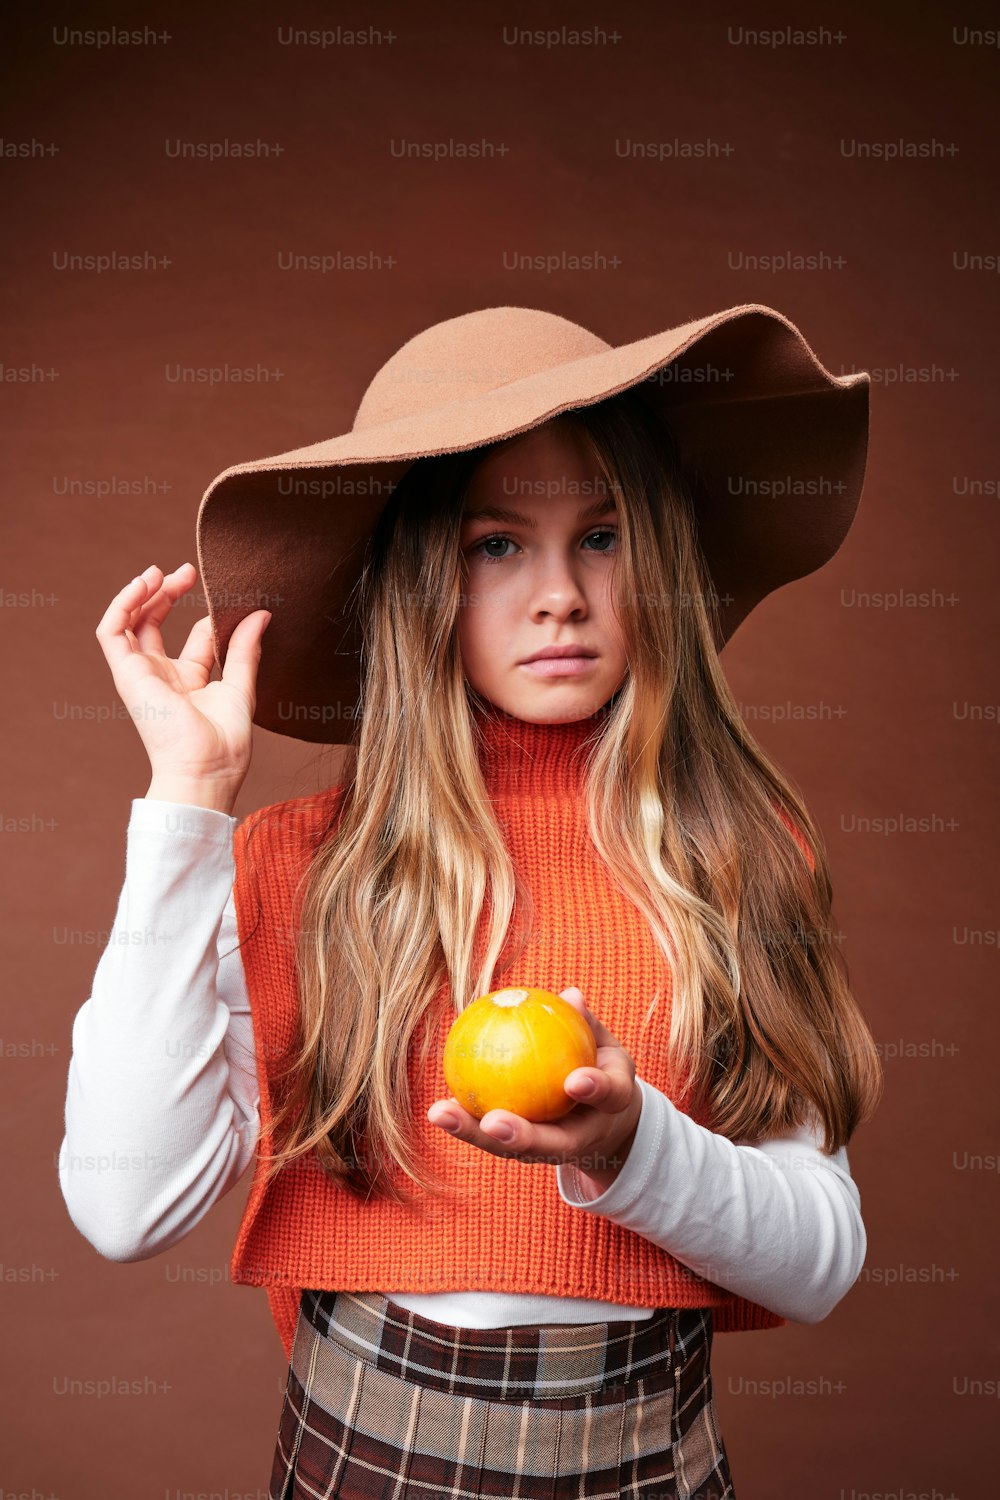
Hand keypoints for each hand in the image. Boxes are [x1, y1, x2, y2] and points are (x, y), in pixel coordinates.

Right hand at [95, 563, 271, 797]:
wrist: (205, 768)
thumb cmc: (225, 743)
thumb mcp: (241, 686)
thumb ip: (245, 649)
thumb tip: (261, 614)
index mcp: (190, 683)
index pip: (195, 639)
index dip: (206, 616)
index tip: (227, 600)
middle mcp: (162, 677)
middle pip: (155, 625)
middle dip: (168, 594)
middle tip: (188, 571)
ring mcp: (141, 675)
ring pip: (129, 624)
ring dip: (140, 593)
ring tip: (158, 571)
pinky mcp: (126, 674)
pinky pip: (111, 632)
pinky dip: (122, 605)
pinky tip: (143, 584)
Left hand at [427, 987, 641, 1191]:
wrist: (603, 1123)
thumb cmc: (603, 1072)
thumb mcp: (607, 1049)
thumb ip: (588, 1025)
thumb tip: (569, 995)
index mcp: (610, 1108)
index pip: (607, 1096)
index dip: (593, 1089)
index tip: (575, 1080)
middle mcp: (577, 1138)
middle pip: (547, 1144)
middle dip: (518, 1137)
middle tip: (492, 1123)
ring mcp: (546, 1149)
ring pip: (509, 1148)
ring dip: (472, 1133)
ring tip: (441, 1112)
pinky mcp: (520, 1150)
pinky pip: (490, 1135)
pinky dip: (465, 1122)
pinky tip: (439, 1105)